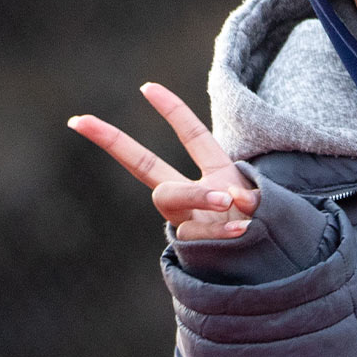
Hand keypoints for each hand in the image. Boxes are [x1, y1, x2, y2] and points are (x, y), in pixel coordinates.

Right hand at [68, 82, 256, 240]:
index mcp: (215, 173)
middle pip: (145, 165)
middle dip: (113, 142)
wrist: (273, 269)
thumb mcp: (266, 204)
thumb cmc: (269, 229)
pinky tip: (245, 230)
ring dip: (197, 195)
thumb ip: (251, 197)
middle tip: (82, 120)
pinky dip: (223, 231)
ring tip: (226, 199)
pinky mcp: (194, 248)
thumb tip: (232, 199)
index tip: (146, 87)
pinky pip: (199, 234)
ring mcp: (189, 222)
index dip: (173, 111)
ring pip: (170, 198)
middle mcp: (193, 196)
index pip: (192, 136)